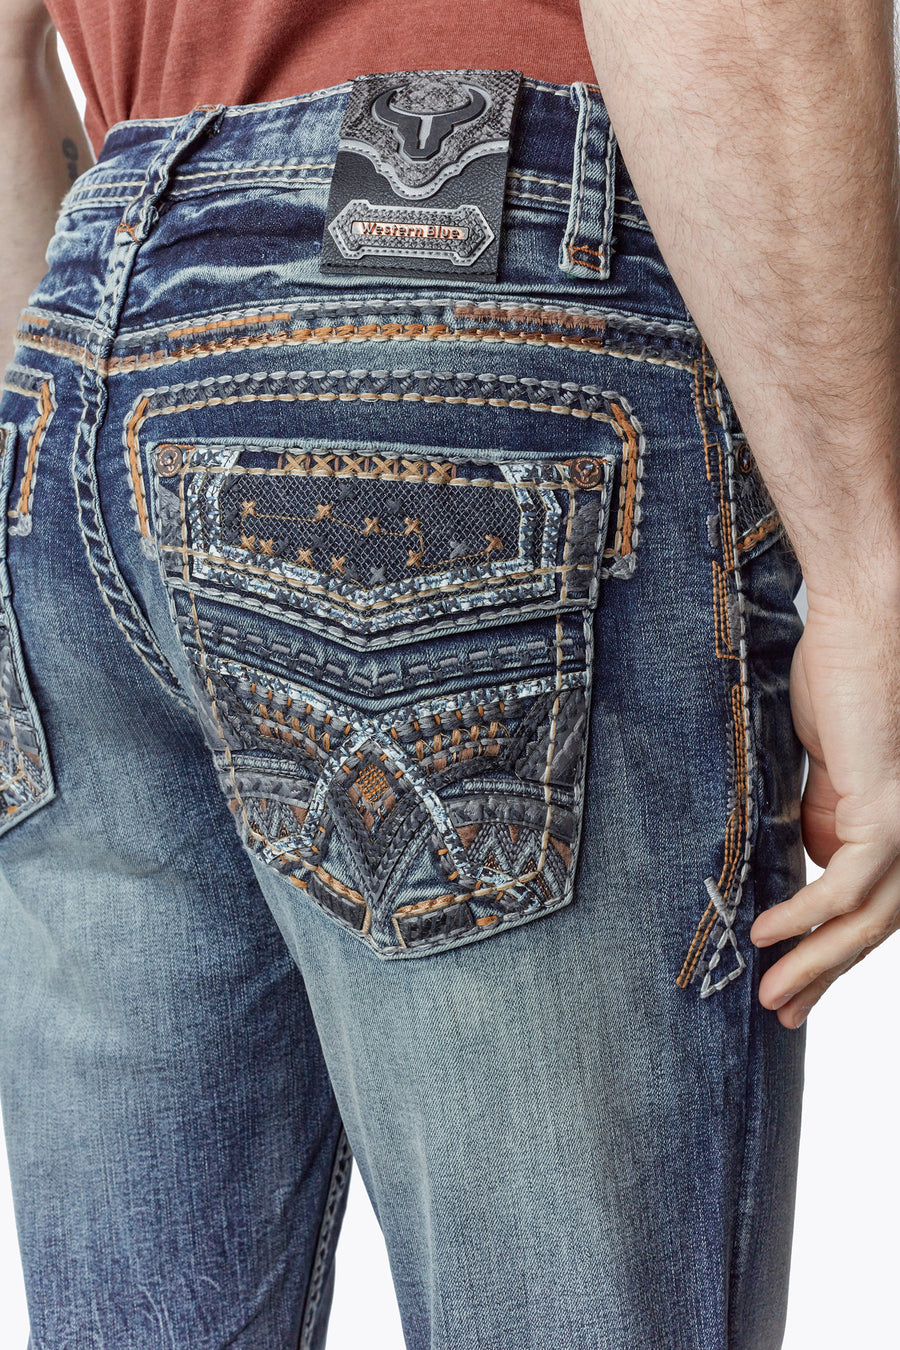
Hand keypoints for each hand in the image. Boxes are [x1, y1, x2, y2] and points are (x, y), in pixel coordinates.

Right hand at [748, 583, 899, 1028]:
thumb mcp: (829, 759)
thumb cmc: (847, 673)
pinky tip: (768, 936)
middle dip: (825, 976)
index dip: (829, 949)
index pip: (869, 907)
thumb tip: (812, 857)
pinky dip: (806, 918)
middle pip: (873, 929)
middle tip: (784, 1014)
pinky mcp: (883, 810)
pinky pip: (845, 886)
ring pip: (867, 922)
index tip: (790, 977)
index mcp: (893, 822)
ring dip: (815, 965)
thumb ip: (826, 809)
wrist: (865, 620)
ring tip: (774, 998)